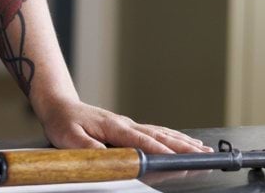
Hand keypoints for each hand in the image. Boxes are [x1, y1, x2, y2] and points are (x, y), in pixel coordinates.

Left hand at [32, 97, 214, 153]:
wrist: (59, 106)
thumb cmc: (64, 121)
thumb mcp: (69, 137)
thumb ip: (89, 149)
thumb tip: (110, 158)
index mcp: (115, 127)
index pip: (143, 141)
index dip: (162, 151)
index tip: (179, 159)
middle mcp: (126, 124)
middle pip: (160, 136)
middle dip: (183, 147)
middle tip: (205, 155)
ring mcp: (129, 125)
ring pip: (162, 133)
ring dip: (183, 142)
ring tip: (203, 149)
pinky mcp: (128, 128)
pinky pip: (156, 132)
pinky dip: (173, 137)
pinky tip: (183, 141)